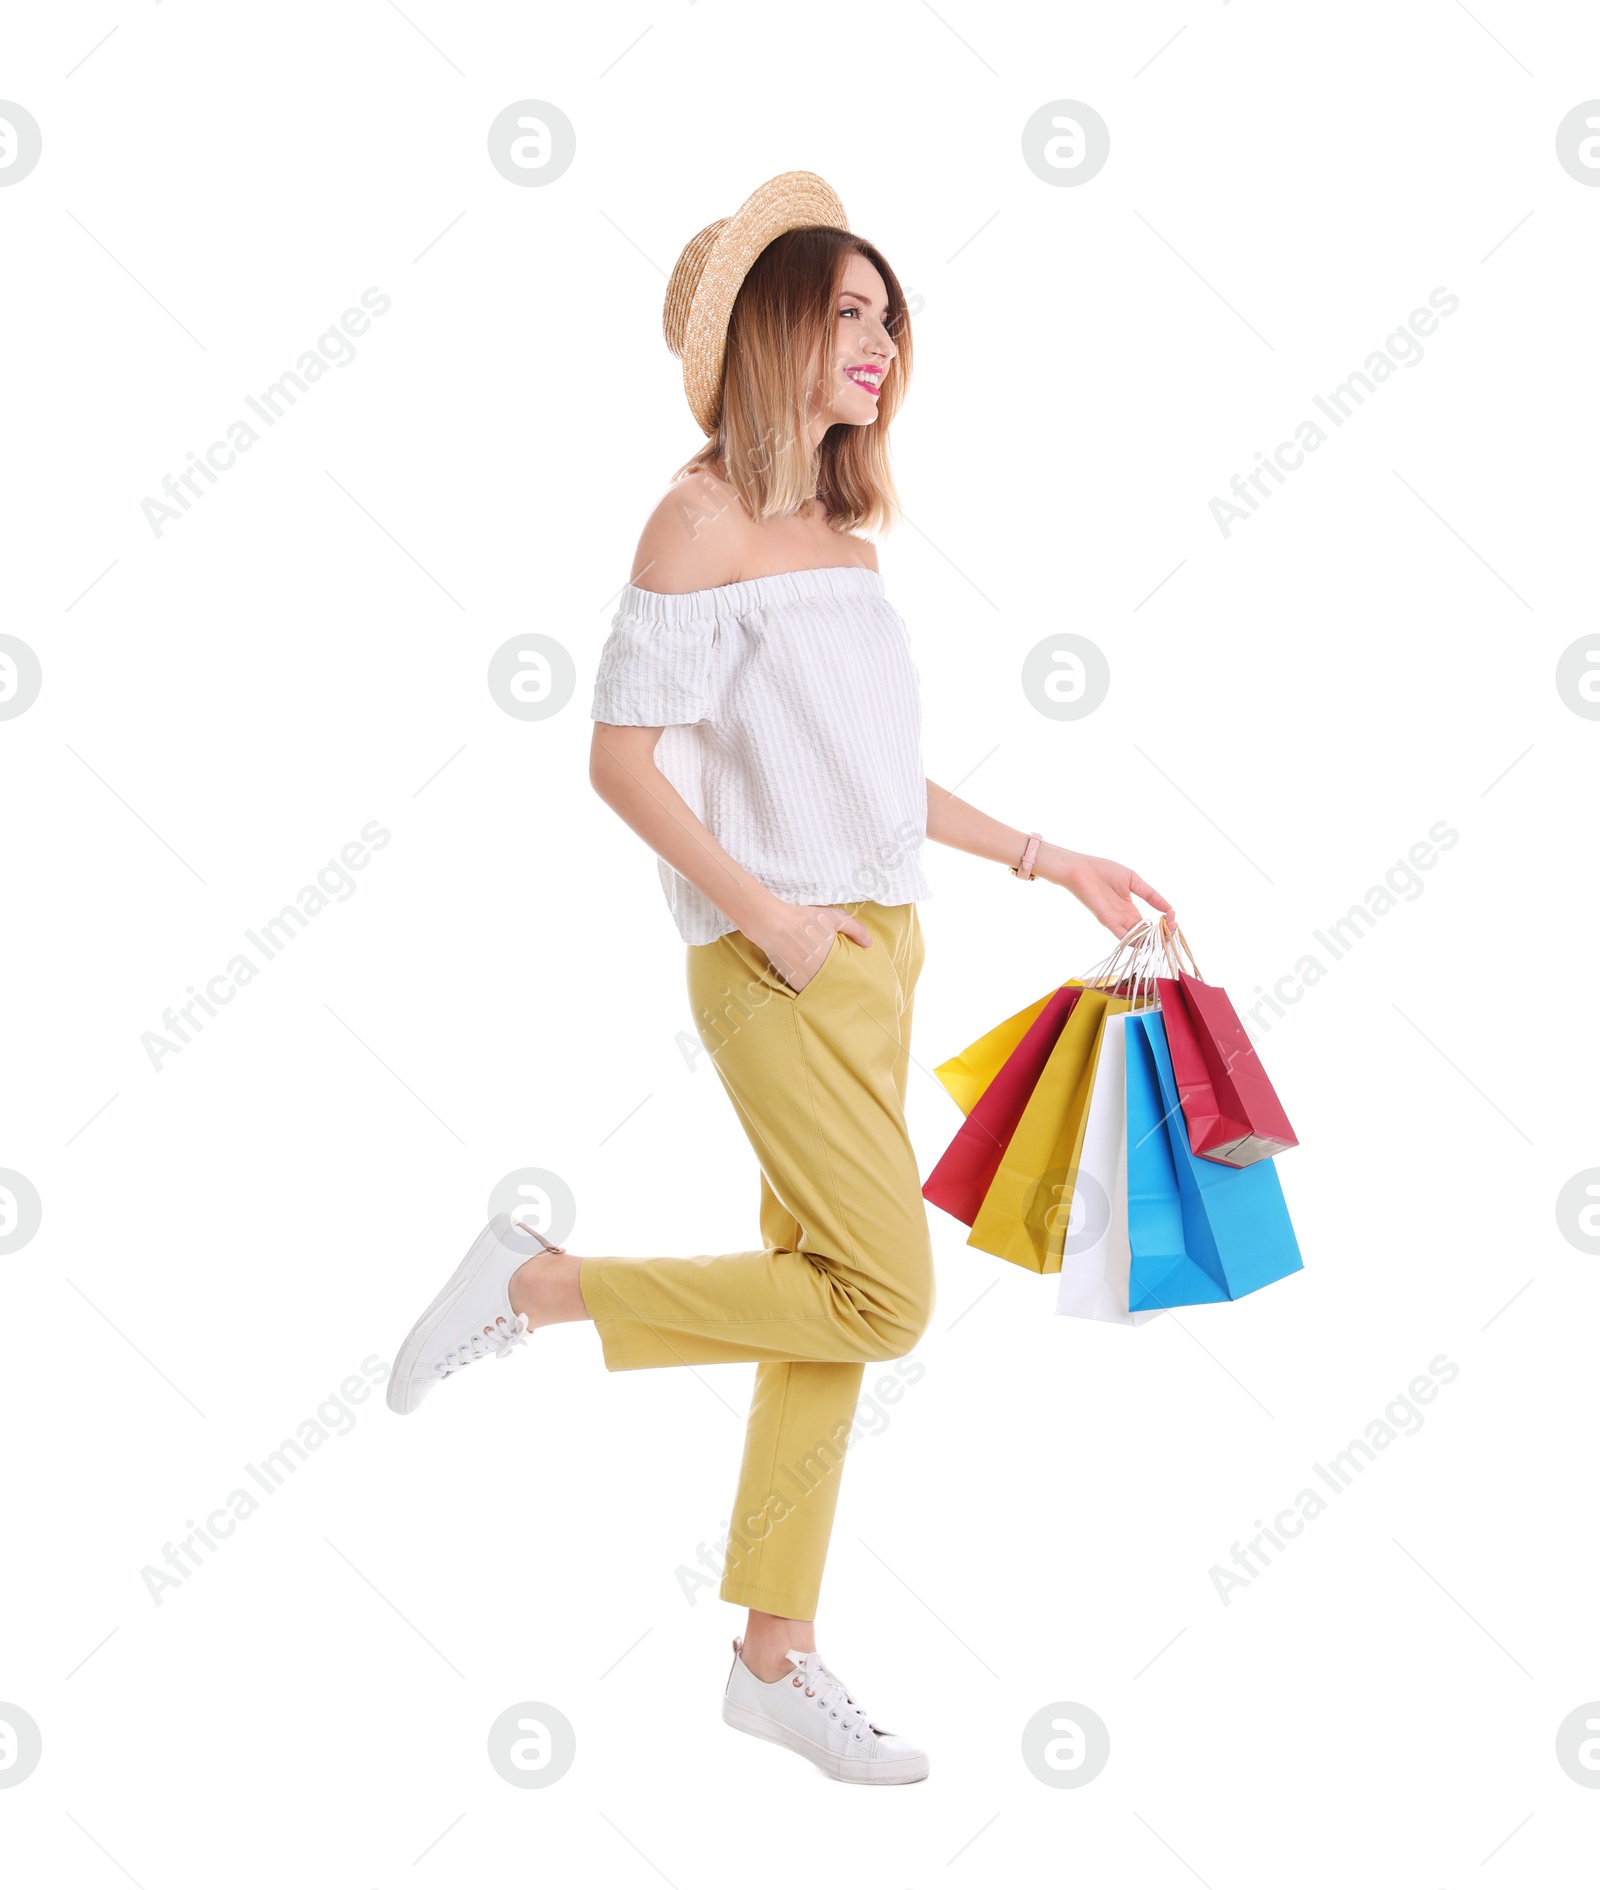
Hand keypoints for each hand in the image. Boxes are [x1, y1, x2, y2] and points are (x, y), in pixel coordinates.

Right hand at [748, 900, 872, 992]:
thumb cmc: (804, 919)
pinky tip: (812, 981)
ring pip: (821, 990)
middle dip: (839, 984)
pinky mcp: (792, 983)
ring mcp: (805, 981)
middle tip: (844, 984)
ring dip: (824, 988)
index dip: (852, 979)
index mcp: (833, 961)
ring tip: (828, 984)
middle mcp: (820, 975)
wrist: (772, 925)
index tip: (857, 981)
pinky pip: (806, 991)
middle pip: (835, 985)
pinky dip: (809, 988)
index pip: (848, 977)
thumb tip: (869, 943)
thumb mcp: (834, 918)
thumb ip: (855, 929)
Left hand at [1036, 844, 1173, 937]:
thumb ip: (1150, 895)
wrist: (1081, 868)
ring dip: (1154, 939)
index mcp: (1130, 910)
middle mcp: (1124, 919)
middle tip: (1175, 927)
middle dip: (1163, 934)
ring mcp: (1116, 922)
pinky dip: (1138, 939)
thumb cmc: (1103, 871)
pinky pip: (1124, 936)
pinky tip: (1152, 935)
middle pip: (1146, 935)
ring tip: (1168, 932)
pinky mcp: (1108, 921)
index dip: (1164, 923)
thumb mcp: (1133, 881)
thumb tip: (1169, 907)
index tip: (1173, 916)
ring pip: (1137, 939)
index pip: (1150, 924)